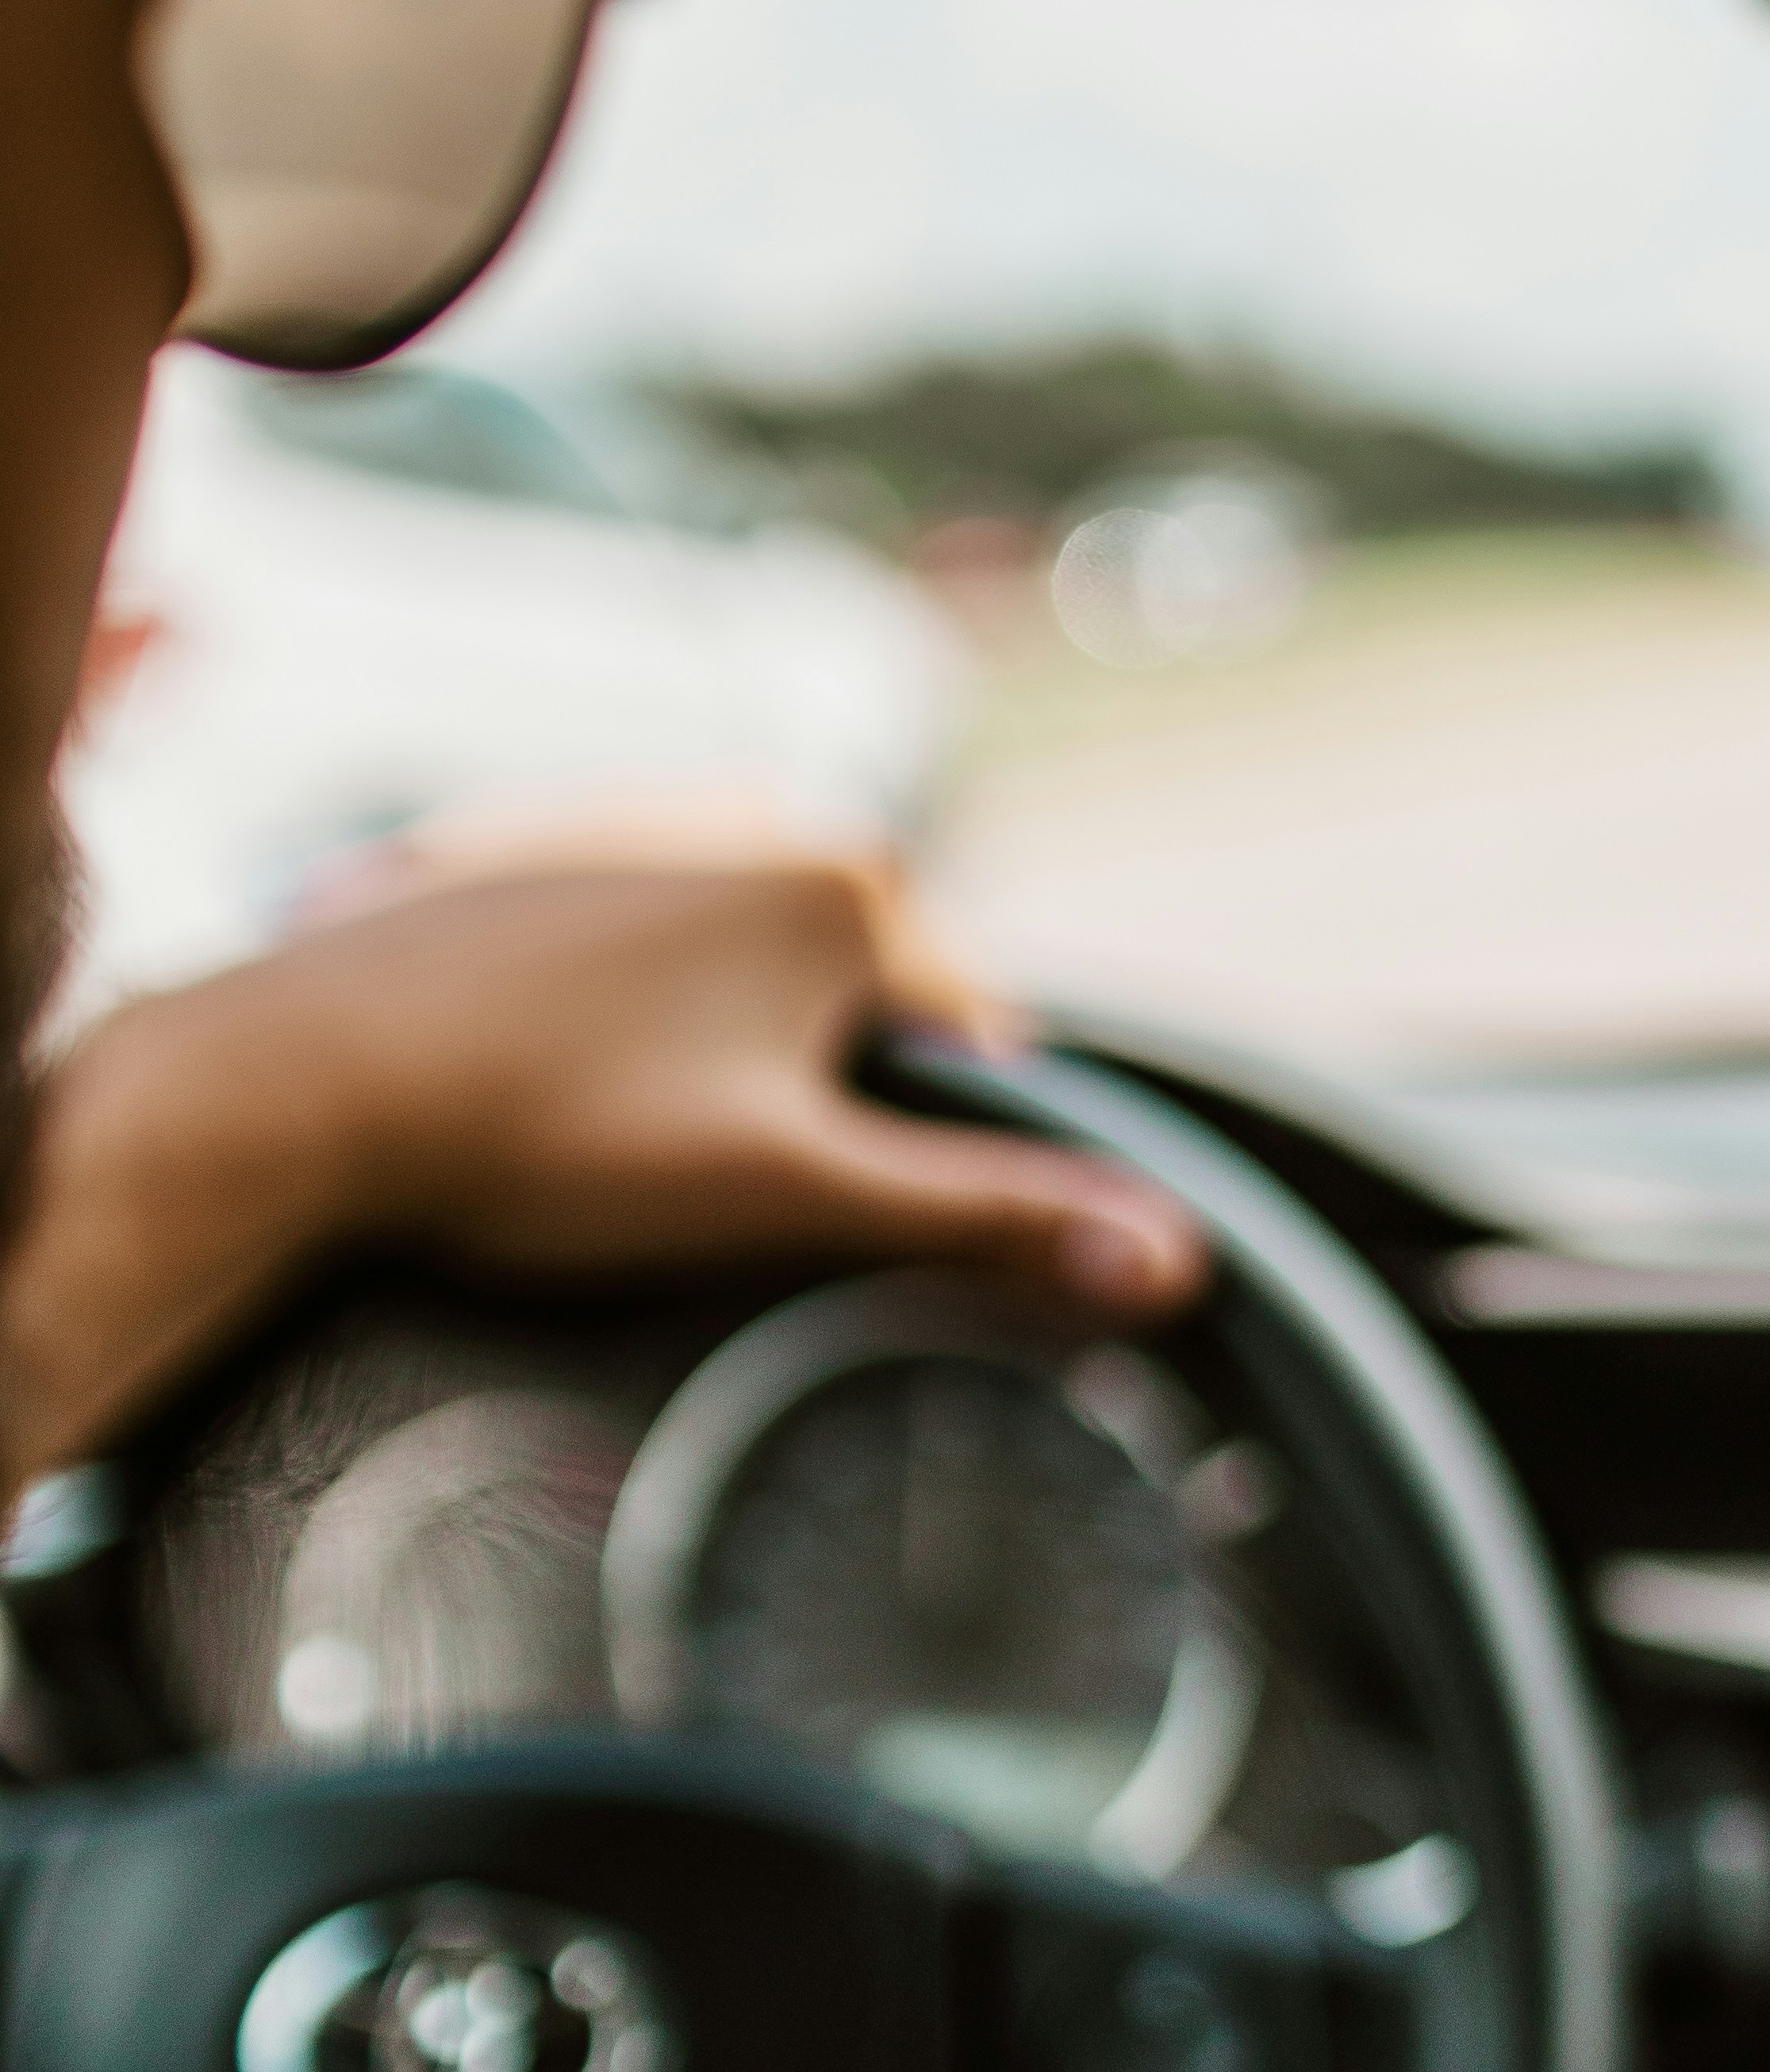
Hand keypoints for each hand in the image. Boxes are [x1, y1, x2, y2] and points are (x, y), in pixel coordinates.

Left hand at [0, 823, 1201, 1482]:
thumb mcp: (792, 1194)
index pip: (967, 1046)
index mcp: (843, 881)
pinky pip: (617, 961)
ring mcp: (623, 820)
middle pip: (842, 1011)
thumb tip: (1178, 1257)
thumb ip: (986, 1216)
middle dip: (796, 1105)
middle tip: (683, 1186)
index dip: (912, 1155)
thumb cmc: (546, 1135)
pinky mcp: (518, 850)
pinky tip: (531, 1093)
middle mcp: (747, 814)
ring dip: (698, 1069)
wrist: (289, 1085)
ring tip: (594, 1143)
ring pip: (726, 986)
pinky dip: (599, 1031)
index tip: (812, 1216)